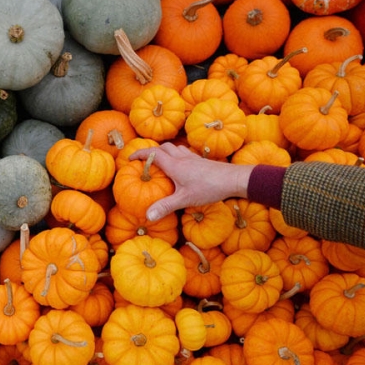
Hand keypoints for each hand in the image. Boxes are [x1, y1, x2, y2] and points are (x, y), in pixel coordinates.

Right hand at [128, 142, 255, 220]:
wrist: (234, 179)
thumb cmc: (209, 188)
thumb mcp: (185, 199)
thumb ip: (165, 206)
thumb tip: (147, 216)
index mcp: (174, 165)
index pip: (153, 153)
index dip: (140, 154)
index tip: (130, 159)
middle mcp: (182, 158)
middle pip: (164, 147)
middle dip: (152, 151)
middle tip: (145, 161)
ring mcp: (193, 158)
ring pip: (175, 148)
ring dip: (166, 152)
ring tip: (161, 162)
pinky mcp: (202, 161)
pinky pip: (185, 153)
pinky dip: (177, 156)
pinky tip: (181, 167)